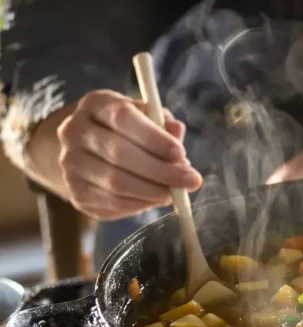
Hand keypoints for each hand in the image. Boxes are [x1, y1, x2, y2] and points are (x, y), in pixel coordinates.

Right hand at [56, 90, 201, 219]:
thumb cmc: (128, 130)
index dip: (154, 138)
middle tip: (190, 181)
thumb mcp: (146, 117)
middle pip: (119, 153)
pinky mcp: (75, 192)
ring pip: (116, 182)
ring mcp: (70, 163)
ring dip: (154, 191)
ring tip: (176, 192)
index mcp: (96, 104)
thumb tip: (177, 132)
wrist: (88, 151)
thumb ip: (163, 123)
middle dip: (161, 171)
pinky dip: (141, 204)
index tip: (181, 154)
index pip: (123, 117)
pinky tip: (157, 199)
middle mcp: (75, 131)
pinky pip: (112, 203)